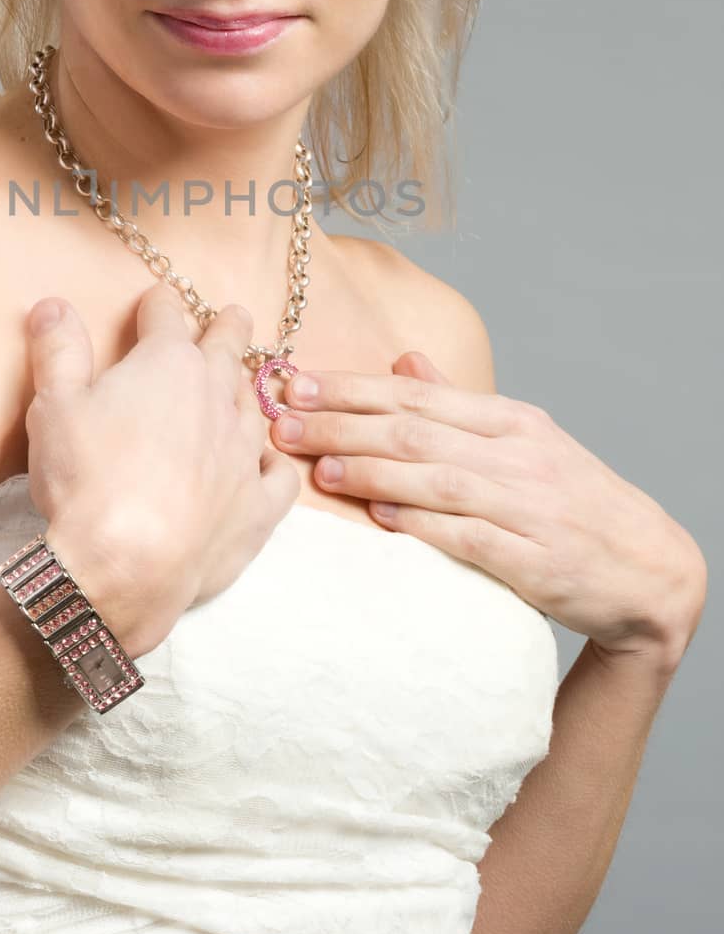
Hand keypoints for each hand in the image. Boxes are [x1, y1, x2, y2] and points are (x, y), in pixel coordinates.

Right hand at [24, 281, 299, 657]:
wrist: (126, 563)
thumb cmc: (85, 478)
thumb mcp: (54, 404)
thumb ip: (58, 350)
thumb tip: (53, 304)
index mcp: (168, 364)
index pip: (165, 317)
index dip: (158, 305)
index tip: (156, 300)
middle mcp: (216, 397)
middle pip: (227, 349)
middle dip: (228, 328)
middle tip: (235, 315)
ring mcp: (243, 452)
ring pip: (253, 407)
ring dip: (246, 391)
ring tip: (244, 385)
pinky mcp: (258, 505)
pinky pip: (280, 476)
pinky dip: (276, 465)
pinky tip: (271, 464)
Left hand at [270, 349, 706, 671]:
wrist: (651, 571)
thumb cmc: (573, 503)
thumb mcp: (523, 443)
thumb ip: (457, 405)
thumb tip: (402, 362)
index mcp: (510, 421)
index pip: (415, 396)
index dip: (350, 388)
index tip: (295, 384)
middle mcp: (519, 456)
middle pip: (415, 432)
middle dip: (342, 425)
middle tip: (283, 422)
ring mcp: (529, 508)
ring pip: (437, 479)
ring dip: (372, 473)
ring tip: (320, 469)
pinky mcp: (537, 562)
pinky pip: (469, 538)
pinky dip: (423, 525)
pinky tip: (380, 518)